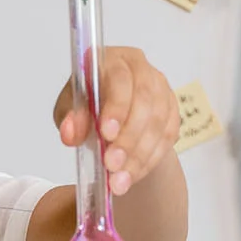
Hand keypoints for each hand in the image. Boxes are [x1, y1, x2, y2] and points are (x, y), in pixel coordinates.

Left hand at [54, 46, 180, 196]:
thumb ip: (70, 120)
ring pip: (159, 123)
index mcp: (112, 60)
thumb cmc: (87, 106)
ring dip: (139, 155)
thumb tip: (70, 133)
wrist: (110, 118)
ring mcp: (160, 89)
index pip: (120, 79)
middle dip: (129, 138)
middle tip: (112, 165)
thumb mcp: (69, 110)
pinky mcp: (172, 110)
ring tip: (119, 180)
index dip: (116, 107)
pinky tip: (133, 175)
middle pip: (145, 101)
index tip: (106, 135)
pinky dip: (149, 160)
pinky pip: (167, 137)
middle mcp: (140, 69)